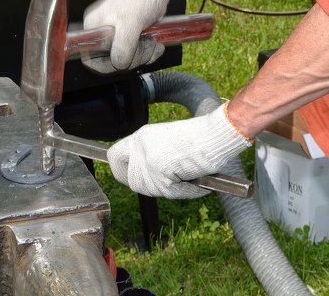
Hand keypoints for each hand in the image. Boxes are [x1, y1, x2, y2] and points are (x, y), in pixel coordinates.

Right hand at [81, 0, 176, 71]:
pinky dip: (147, 52)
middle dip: (132, 58)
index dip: (107, 65)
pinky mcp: (129, 36)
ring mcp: (116, 35)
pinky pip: (135, 53)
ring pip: (126, 58)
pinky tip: (157, 45)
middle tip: (147, 46)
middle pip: (111, 60)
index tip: (125, 62)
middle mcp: (101, 32)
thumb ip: (122, 46)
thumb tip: (119, 64)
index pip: (90, 57)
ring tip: (153, 42)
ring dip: (143, 54)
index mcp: (92, 27)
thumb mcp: (130, 22)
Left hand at [107, 106, 251, 198]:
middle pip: (131, 180)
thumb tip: (142, 175)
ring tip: (186, 173)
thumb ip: (150, 154)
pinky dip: (185, 190)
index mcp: (141, 136)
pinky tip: (194, 177)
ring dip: (169, 188)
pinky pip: (170, 193)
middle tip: (169, 179)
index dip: (121, 169)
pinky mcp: (161, 173)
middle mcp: (140, 147)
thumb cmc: (199, 138)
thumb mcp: (167, 140)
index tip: (131, 174)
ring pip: (151, 190)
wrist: (214, 135)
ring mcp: (149, 161)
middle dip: (149, 185)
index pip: (114, 156)